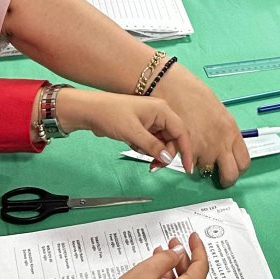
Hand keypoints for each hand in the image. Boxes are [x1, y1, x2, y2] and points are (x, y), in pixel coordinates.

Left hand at [53, 89, 190, 171]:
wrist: (91, 111)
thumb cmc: (111, 115)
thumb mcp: (133, 132)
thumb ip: (152, 146)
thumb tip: (168, 158)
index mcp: (161, 110)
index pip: (181, 132)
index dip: (186, 151)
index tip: (188, 168)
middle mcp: (159, 114)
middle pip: (173, 139)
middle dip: (165, 154)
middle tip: (154, 166)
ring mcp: (151, 121)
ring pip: (162, 142)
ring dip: (155, 152)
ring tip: (141, 154)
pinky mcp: (143, 127)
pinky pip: (152, 142)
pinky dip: (146, 149)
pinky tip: (134, 146)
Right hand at [78, 235, 208, 278]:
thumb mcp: (146, 270)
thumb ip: (167, 257)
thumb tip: (179, 251)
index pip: (201, 268)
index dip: (198, 248)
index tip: (194, 238)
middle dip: (182, 258)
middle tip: (174, 244)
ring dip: (173, 270)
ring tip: (161, 255)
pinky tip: (156, 273)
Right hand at [151, 64, 249, 186]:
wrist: (170, 85)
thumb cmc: (191, 92)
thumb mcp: (217, 111)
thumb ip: (223, 131)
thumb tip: (225, 145)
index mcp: (231, 130)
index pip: (244, 161)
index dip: (238, 169)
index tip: (231, 169)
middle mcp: (220, 142)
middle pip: (230, 175)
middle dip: (224, 178)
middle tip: (217, 174)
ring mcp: (203, 149)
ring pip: (205, 169)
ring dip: (200, 163)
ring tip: (193, 148)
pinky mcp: (185, 151)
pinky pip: (187, 164)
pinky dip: (184, 160)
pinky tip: (180, 147)